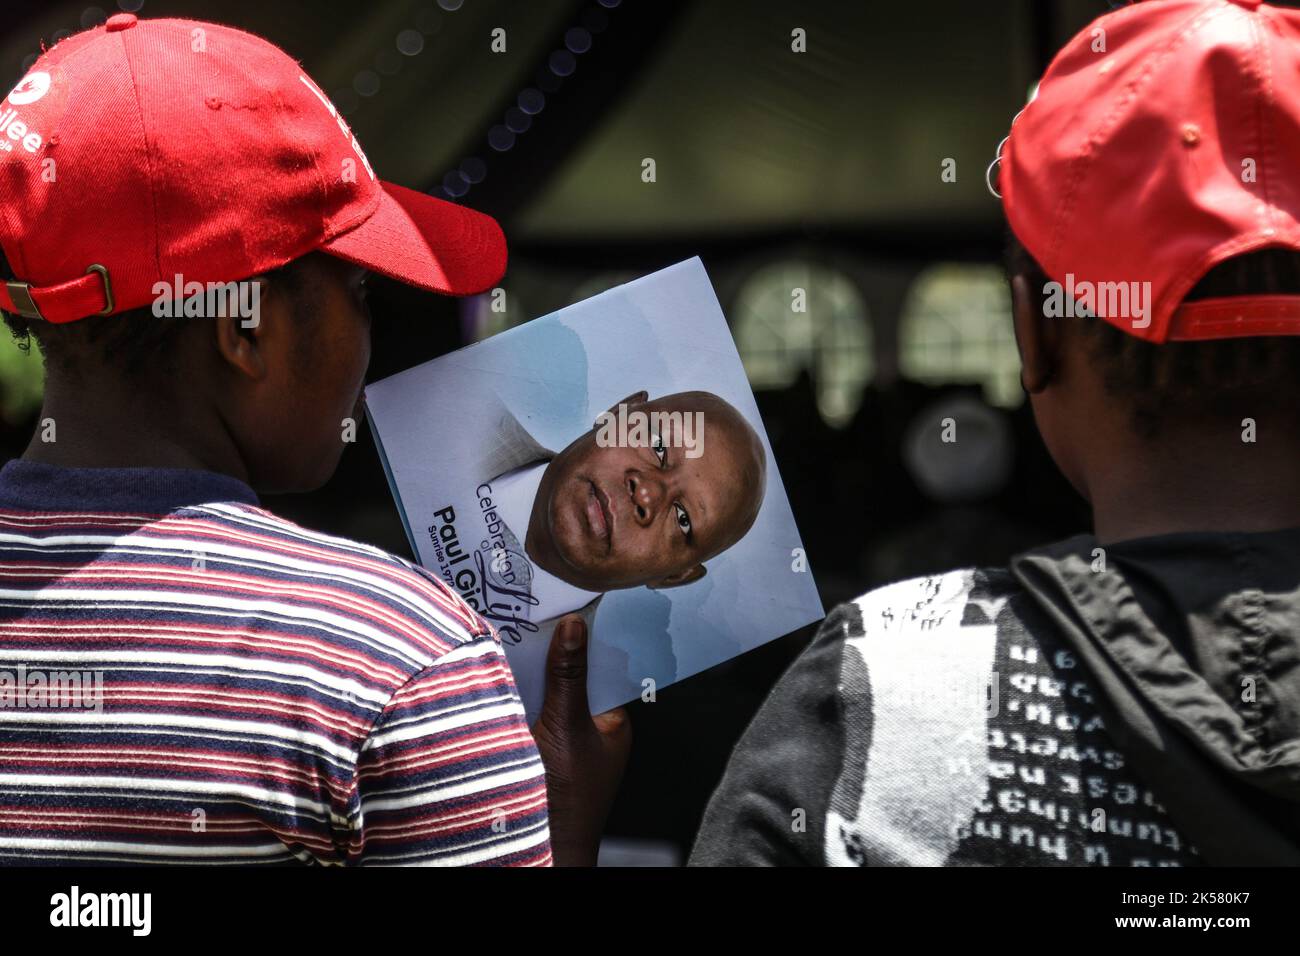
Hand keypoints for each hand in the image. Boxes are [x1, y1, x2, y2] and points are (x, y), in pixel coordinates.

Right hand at [530, 614, 631, 865]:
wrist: (539, 846)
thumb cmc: (565, 795)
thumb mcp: (565, 726)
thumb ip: (568, 676)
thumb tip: (574, 626)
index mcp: (614, 722)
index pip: (604, 667)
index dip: (587, 639)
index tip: (570, 607)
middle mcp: (593, 731)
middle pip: (574, 679)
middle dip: (555, 654)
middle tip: (535, 616)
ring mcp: (565, 742)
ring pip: (550, 695)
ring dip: (533, 676)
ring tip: (514, 639)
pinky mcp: (539, 750)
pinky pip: (531, 713)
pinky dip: (519, 698)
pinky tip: (501, 678)